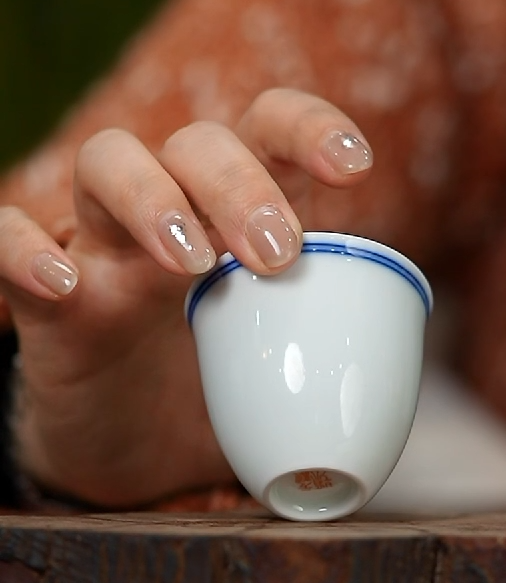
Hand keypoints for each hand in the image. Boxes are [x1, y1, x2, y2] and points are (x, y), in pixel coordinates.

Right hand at [0, 90, 372, 505]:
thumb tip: (389, 410)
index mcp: (240, 214)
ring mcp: (102, 245)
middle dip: (239, 184)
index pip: (267, 129)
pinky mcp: (45, 299)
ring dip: (153, 197)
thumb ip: (332, 363)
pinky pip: (7, 238)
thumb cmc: (220, 388)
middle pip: (195, 143)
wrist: (134, 454)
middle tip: (275, 255)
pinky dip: (25, 251)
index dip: (308, 129)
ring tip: (190, 262)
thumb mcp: (284, 367)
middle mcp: (173, 210)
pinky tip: (65, 284)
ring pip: (106, 160)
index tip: (352, 168)